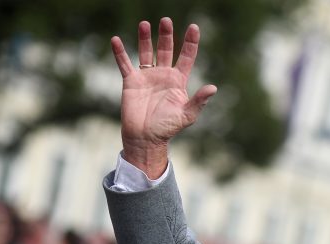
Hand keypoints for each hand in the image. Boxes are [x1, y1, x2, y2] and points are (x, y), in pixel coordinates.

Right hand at [111, 18, 216, 178]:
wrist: (146, 137)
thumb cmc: (168, 128)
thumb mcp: (187, 115)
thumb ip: (199, 101)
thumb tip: (213, 87)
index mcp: (178, 81)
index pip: (186, 57)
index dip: (190, 42)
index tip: (194, 27)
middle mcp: (163, 75)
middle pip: (166, 49)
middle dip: (166, 35)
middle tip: (166, 20)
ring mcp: (147, 76)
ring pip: (146, 52)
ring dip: (145, 38)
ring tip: (145, 24)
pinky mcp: (131, 81)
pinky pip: (125, 64)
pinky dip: (120, 53)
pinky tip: (116, 40)